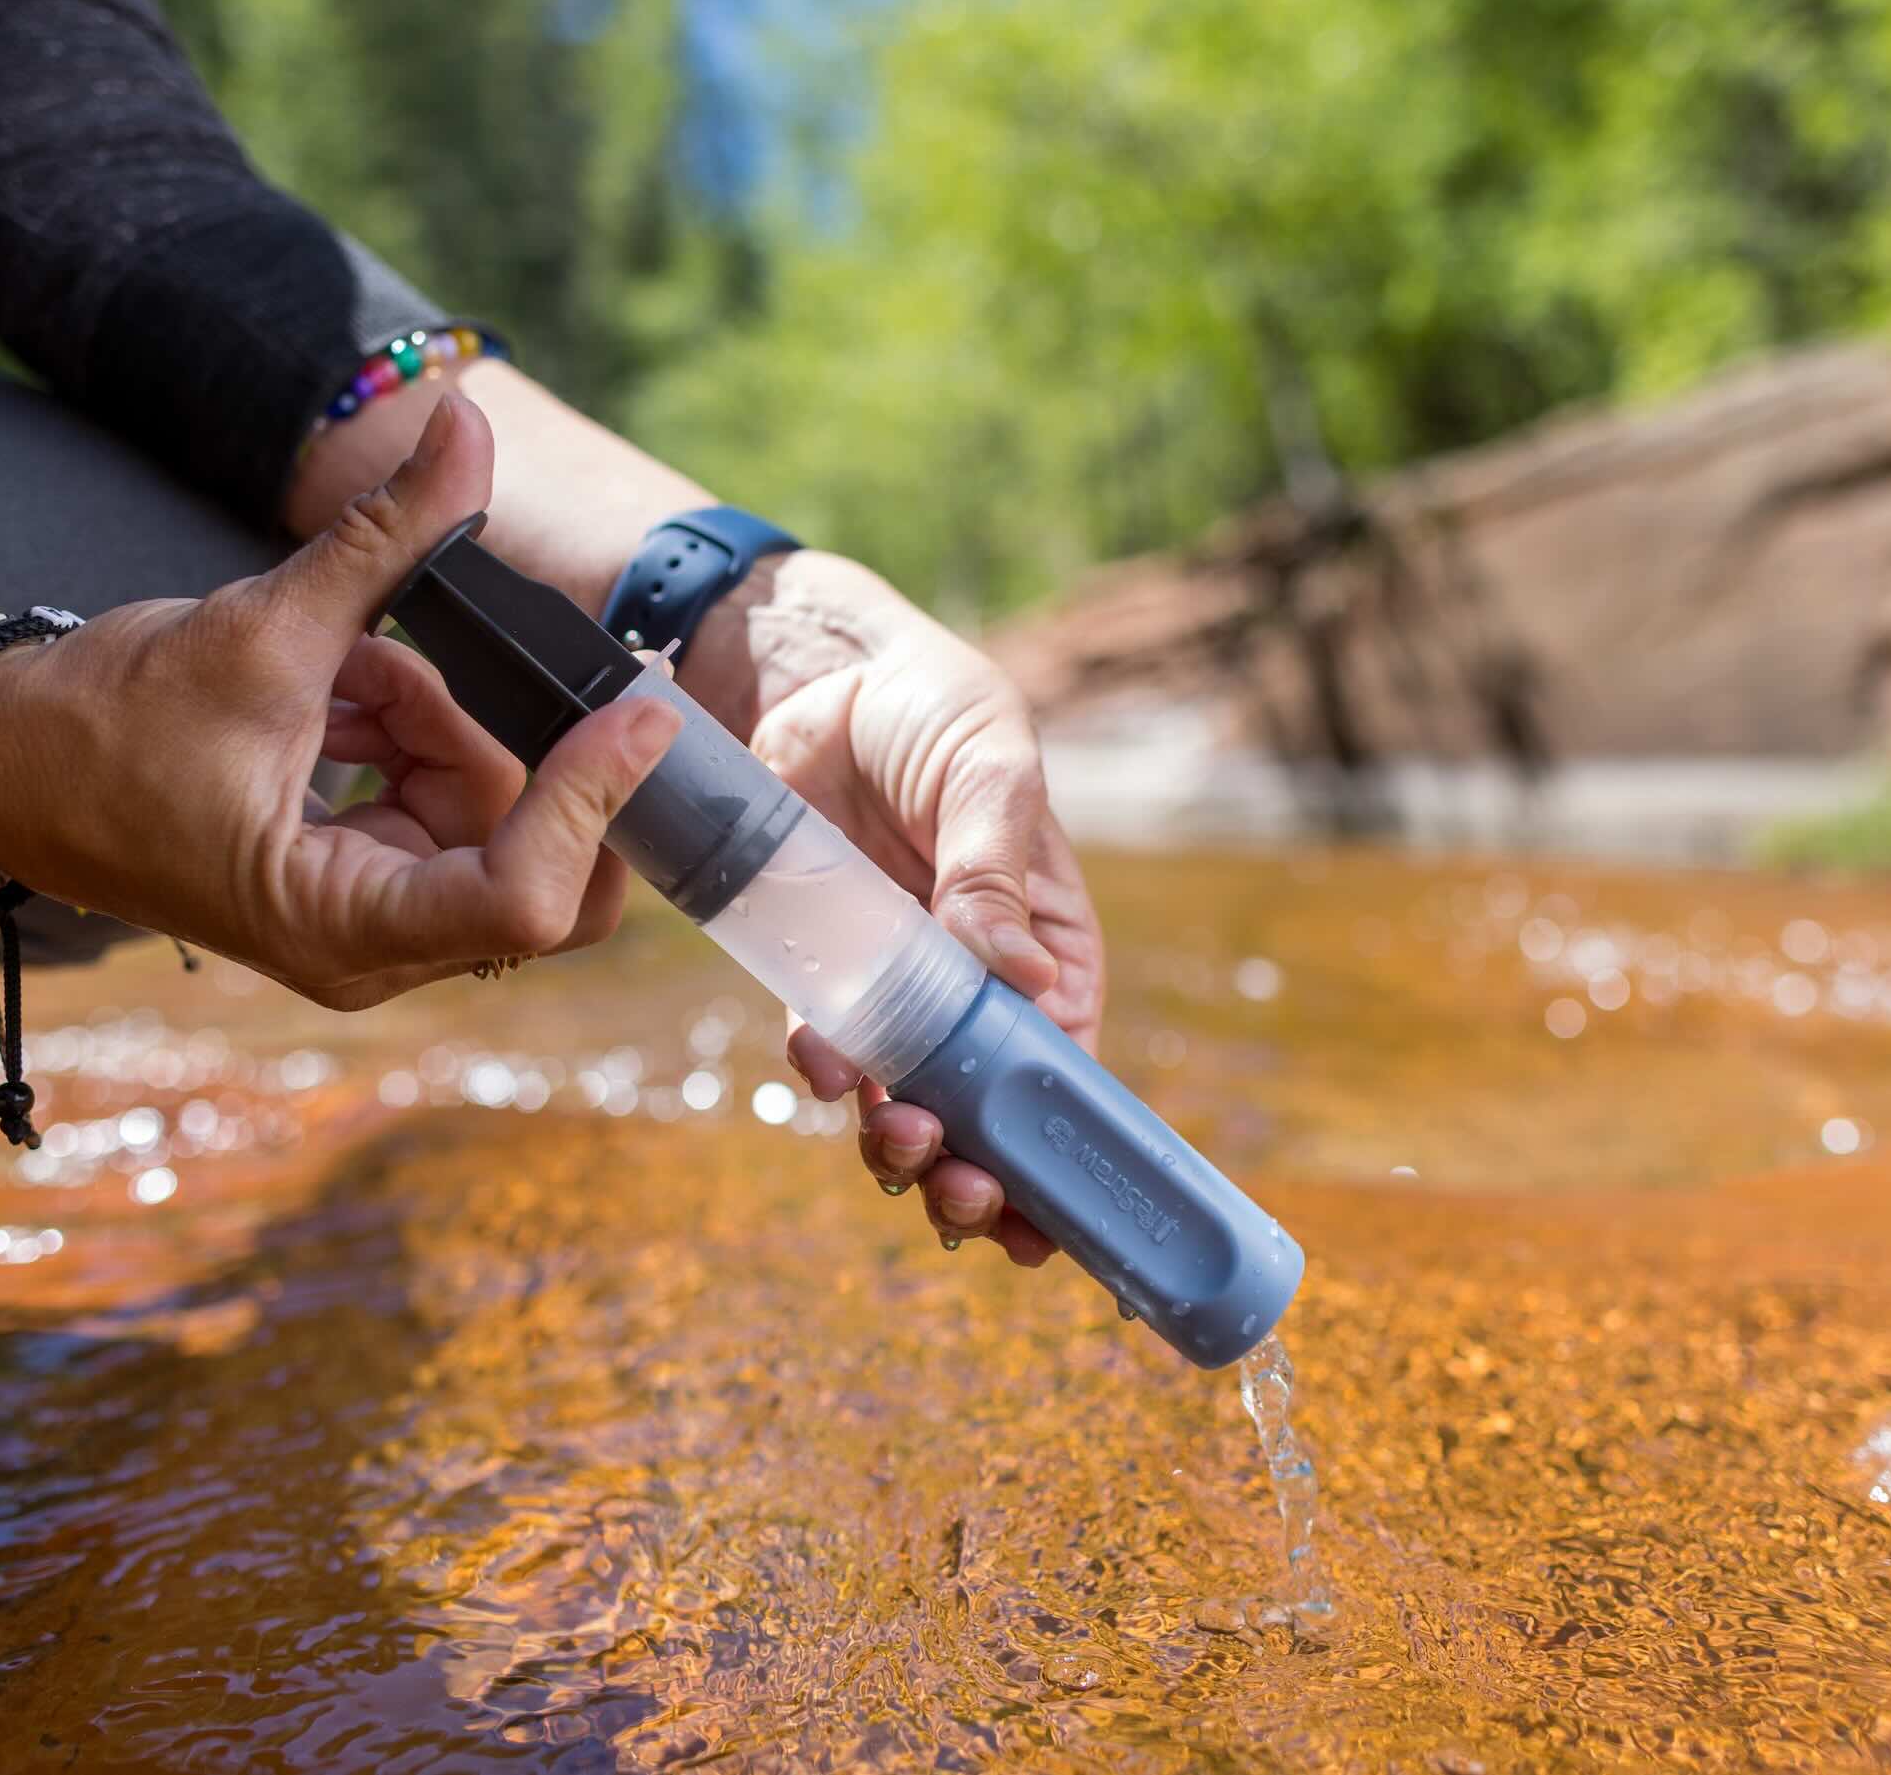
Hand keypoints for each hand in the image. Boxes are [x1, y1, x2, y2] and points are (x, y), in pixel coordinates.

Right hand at [0, 398, 679, 1008]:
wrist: (3, 757)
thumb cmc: (103, 724)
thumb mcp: (263, 626)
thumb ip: (385, 534)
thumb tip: (464, 421)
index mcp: (340, 929)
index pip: (524, 899)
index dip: (593, 802)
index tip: (635, 710)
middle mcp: (368, 948)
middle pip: (533, 863)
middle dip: (526, 752)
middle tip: (513, 659)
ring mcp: (369, 917)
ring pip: (492, 814)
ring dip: (443, 722)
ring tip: (348, 668)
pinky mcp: (363, 877)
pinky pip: (444, 797)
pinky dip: (413, 730)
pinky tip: (343, 687)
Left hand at [686, 554, 1104, 1266]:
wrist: (824, 675)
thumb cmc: (940, 712)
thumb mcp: (990, 773)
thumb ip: (994, 871)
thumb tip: (1020, 975)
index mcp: (1050, 951)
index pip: (1066, 1072)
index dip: (1055, 1152)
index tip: (1041, 1214)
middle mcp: (980, 989)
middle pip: (988, 1116)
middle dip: (975, 1173)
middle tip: (955, 1183)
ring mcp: (901, 989)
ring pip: (907, 1107)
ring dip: (902, 1152)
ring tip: (896, 1139)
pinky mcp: (827, 969)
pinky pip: (828, 1050)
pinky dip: (826, 1074)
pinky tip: (823, 1065)